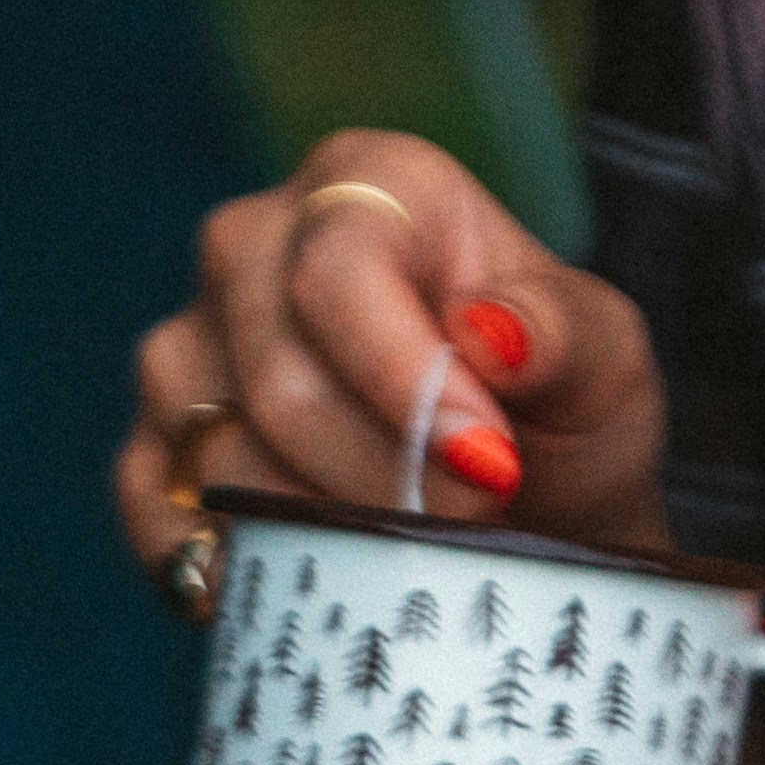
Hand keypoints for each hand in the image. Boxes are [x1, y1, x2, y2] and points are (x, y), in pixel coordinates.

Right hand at [115, 132, 668, 577]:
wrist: (528, 512)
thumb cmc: (562, 416)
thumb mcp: (606, 361)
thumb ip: (565, 334)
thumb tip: (490, 335)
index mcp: (365, 182)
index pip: (338, 269)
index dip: (406, 382)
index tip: (489, 464)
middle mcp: (252, 246)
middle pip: (276, 376)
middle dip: (383, 476)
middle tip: (472, 522)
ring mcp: (189, 351)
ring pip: (222, 459)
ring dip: (326, 532)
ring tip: (412, 547)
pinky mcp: (158, 450)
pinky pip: (160, 517)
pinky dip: (233, 572)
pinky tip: (314, 582)